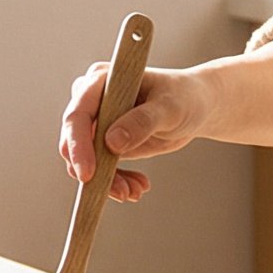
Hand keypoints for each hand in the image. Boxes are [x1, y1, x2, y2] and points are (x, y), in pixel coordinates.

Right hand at [59, 63, 212, 204]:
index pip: (78, 114)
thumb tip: (111, 142)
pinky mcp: (104, 140)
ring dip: (107, 181)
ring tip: (136, 191)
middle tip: (123, 192)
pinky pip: (99, 167)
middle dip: (96, 171)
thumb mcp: (170, 109)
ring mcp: (97, 121)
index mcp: (101, 80)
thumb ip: (143, 122)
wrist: (196, 106)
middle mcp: (92, 99)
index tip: (88, 174)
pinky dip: (115, 181)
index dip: (78, 145)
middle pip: (76, 141)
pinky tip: (137, 187)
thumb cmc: (184, 97)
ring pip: (86, 159)